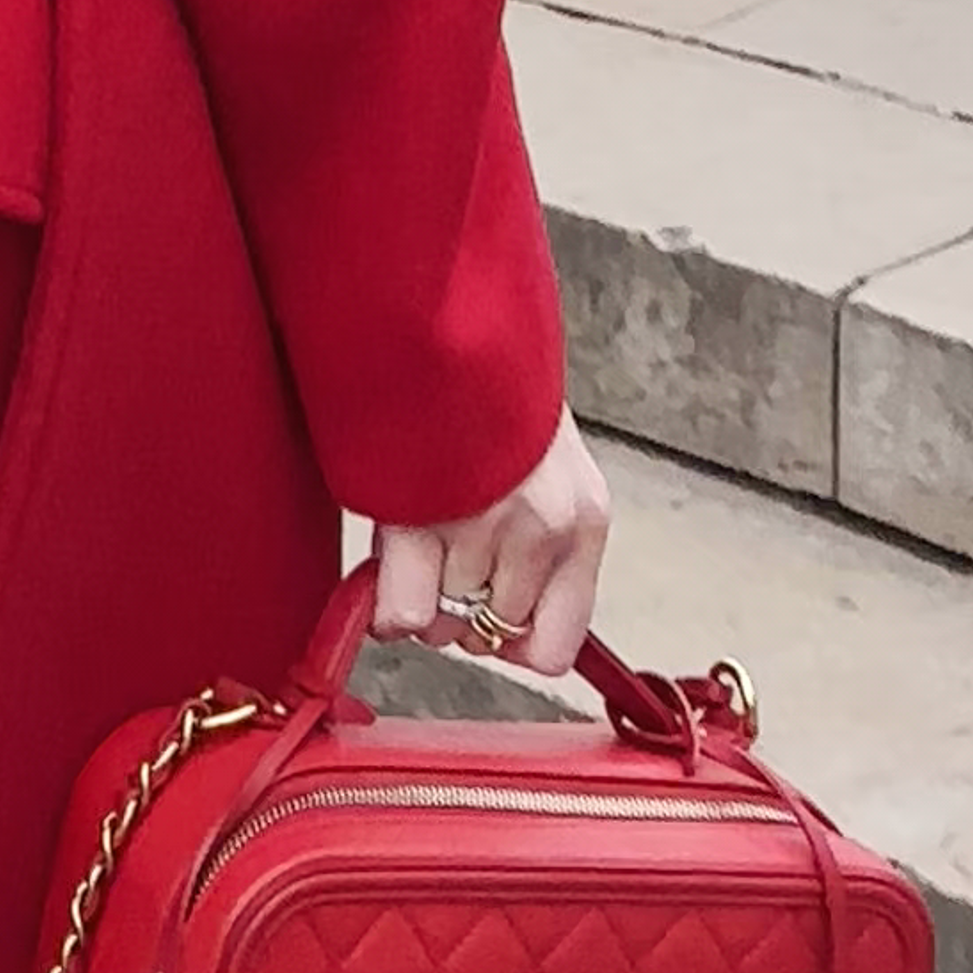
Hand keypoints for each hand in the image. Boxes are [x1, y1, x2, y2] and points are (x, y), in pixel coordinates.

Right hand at [370, 410, 613, 684]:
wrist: (450, 324)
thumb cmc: (495, 397)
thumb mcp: (548, 472)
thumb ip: (540, 550)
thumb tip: (502, 632)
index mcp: (585, 521)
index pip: (557, 648)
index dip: (512, 644)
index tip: (488, 620)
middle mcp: (544, 531)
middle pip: (488, 634)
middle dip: (458, 611)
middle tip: (441, 559)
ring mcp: (484, 526)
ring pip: (442, 622)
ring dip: (421, 591)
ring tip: (420, 534)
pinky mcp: (422, 518)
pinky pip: (404, 613)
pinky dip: (387, 601)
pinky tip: (388, 561)